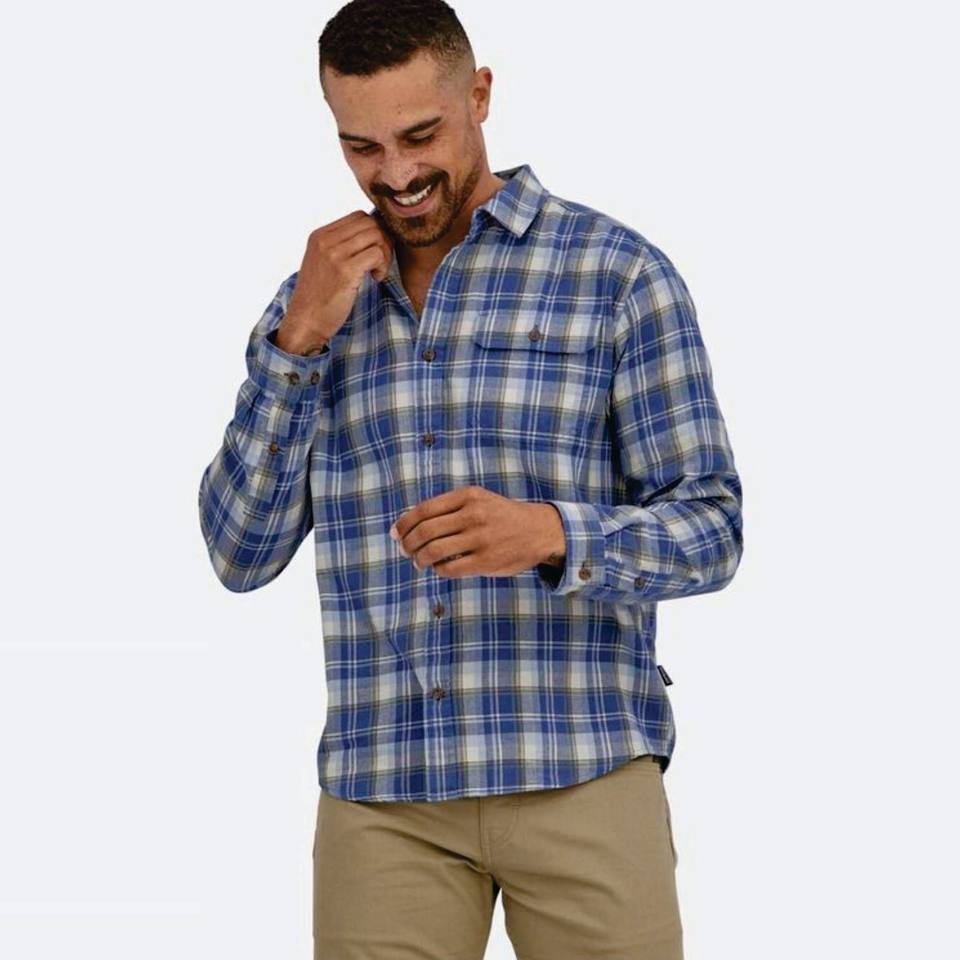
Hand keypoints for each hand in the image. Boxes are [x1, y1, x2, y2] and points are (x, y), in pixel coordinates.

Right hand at [275, 210, 393, 352]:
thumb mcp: (323, 263)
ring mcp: (334, 254)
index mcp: (319, 235)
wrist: (305, 321)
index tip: (374, 252)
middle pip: (370, 223)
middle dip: (384, 241)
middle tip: (380, 263)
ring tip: (377, 271)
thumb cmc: (319, 297)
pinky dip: (383, 266)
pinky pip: (376, 254)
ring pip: (376, 235)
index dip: (374, 231)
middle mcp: (325, 240)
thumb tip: (373, 233)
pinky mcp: (345, 271)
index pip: (358, 216)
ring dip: (385, 254)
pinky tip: (375, 279)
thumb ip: (340, 246)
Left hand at [388, 486, 565, 578]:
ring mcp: (480, 539)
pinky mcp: (486, 561)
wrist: (540, 531)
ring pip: (433, 551)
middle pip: (425, 531)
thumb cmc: (501, 516)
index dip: (404, 524)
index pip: (424, 510)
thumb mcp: (478, 501)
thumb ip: (448, 508)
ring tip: (418, 562)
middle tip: (404, 550)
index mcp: (468, 496)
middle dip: (407, 543)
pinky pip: (449, 568)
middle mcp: (473, 515)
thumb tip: (408, 524)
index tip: (396, 533)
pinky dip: (438, 570)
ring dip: (419, 559)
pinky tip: (439, 568)